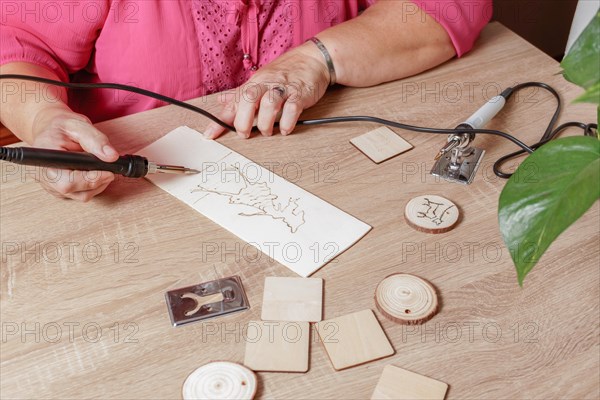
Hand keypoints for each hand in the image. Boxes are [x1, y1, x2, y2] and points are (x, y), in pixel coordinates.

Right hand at [30, 107, 118, 201]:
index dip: (90, 180)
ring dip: (97, 185)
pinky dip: (91, 186)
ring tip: (101, 168)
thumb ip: (95, 140)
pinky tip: (92, 172)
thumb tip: (111, 156)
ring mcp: (51, 185)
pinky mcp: (58, 190)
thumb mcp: (79, 125)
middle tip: (108, 169)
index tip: (108, 172)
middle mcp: (44, 176)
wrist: (51, 130)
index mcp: (45, 159)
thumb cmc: (62, 127)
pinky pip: (79, 194)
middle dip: (98, 182)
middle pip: (76, 192)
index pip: (67, 182)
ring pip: (81, 196)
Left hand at [203, 42, 329, 138]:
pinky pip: (293, 107)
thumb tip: (221, 101)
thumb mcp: (260, 80)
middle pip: (249, 99)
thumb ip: (240, 93)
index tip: (209, 134)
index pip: (234, 102)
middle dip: (244, 120)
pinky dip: (287, 121)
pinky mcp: (300, 93)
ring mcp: (284, 88)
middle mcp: (267, 84)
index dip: (220, 120)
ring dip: (266, 122)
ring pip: (269, 103)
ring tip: (267, 131)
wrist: (313, 59)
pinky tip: (285, 129)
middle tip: (244, 134)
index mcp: (255, 82)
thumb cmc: (286, 71)